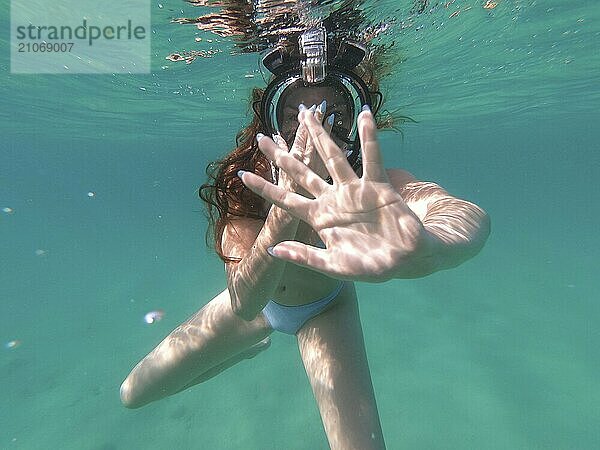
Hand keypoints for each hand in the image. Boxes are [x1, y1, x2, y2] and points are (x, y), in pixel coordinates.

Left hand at [240, 107, 436, 281]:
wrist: (405, 260)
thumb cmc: (371, 266)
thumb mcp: (334, 266)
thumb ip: (305, 257)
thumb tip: (274, 250)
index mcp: (319, 218)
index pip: (285, 199)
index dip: (264, 187)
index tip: (242, 175)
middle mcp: (332, 199)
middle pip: (301, 171)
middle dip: (281, 154)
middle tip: (262, 135)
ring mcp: (353, 190)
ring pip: (332, 157)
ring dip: (319, 135)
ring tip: (307, 112)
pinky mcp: (376, 186)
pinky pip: (372, 157)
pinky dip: (370, 137)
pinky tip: (363, 115)